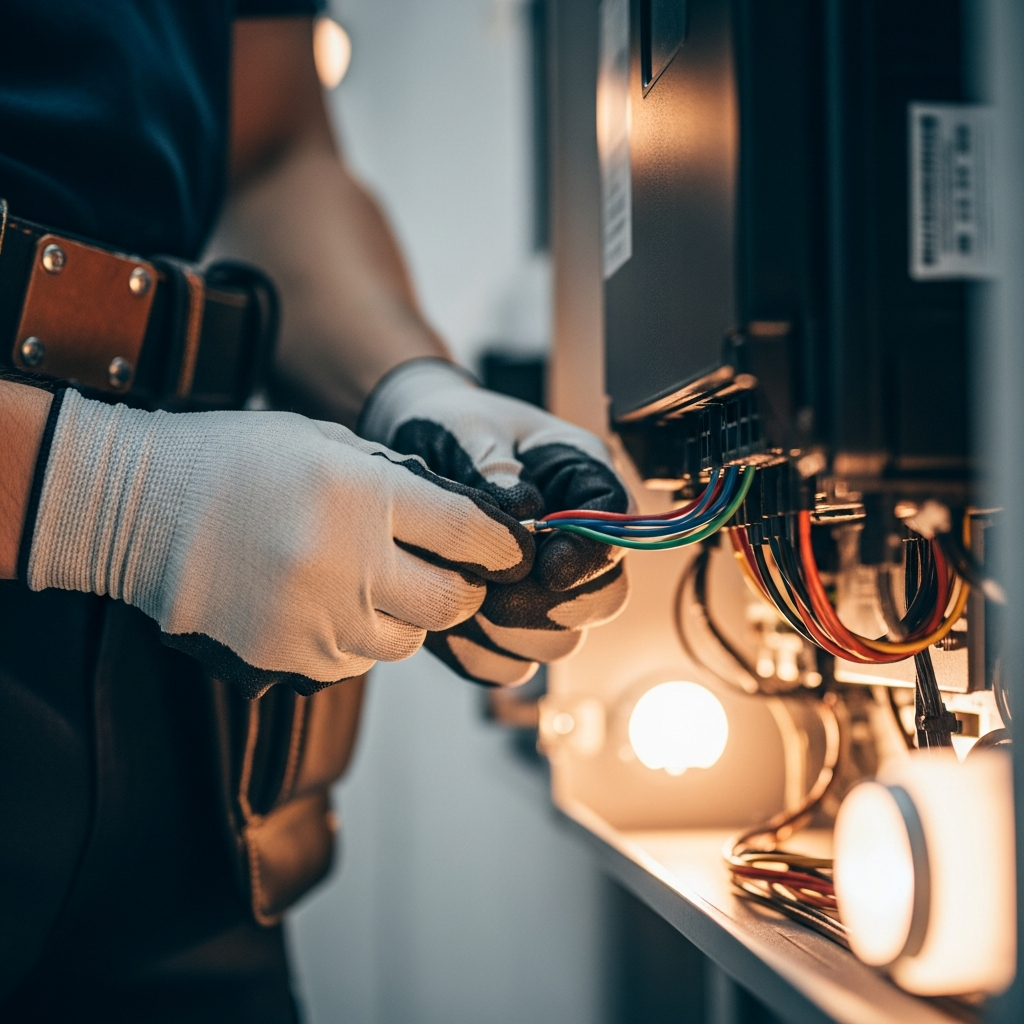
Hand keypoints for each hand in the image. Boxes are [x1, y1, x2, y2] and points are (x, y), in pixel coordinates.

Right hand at [23, 389, 533, 697]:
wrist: (137, 507)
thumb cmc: (236, 461)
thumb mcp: (327, 444)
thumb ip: (399, 483)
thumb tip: (464, 523)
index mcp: (364, 496)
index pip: (471, 536)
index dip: (502, 547)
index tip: (509, 551)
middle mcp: (348, 563)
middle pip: (452, 603)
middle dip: (461, 589)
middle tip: (446, 572)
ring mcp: (317, 618)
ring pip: (407, 640)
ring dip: (405, 616)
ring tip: (368, 583)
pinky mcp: (288, 658)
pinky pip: (355, 661)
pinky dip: (356, 637)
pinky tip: (323, 602)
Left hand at [359, 359, 630, 684]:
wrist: (414, 441)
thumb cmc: (453, 426)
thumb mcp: (470, 426)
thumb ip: (494, 465)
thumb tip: (520, 511)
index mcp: (585, 480)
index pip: (619, 534)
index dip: (590, 560)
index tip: (545, 568)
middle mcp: (576, 540)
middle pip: (604, 601)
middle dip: (549, 607)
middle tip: (492, 593)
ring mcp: (544, 586)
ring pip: (560, 641)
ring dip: (512, 634)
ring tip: (461, 598)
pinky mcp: (503, 619)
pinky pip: (505, 664)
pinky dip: (476, 653)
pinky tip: (441, 622)